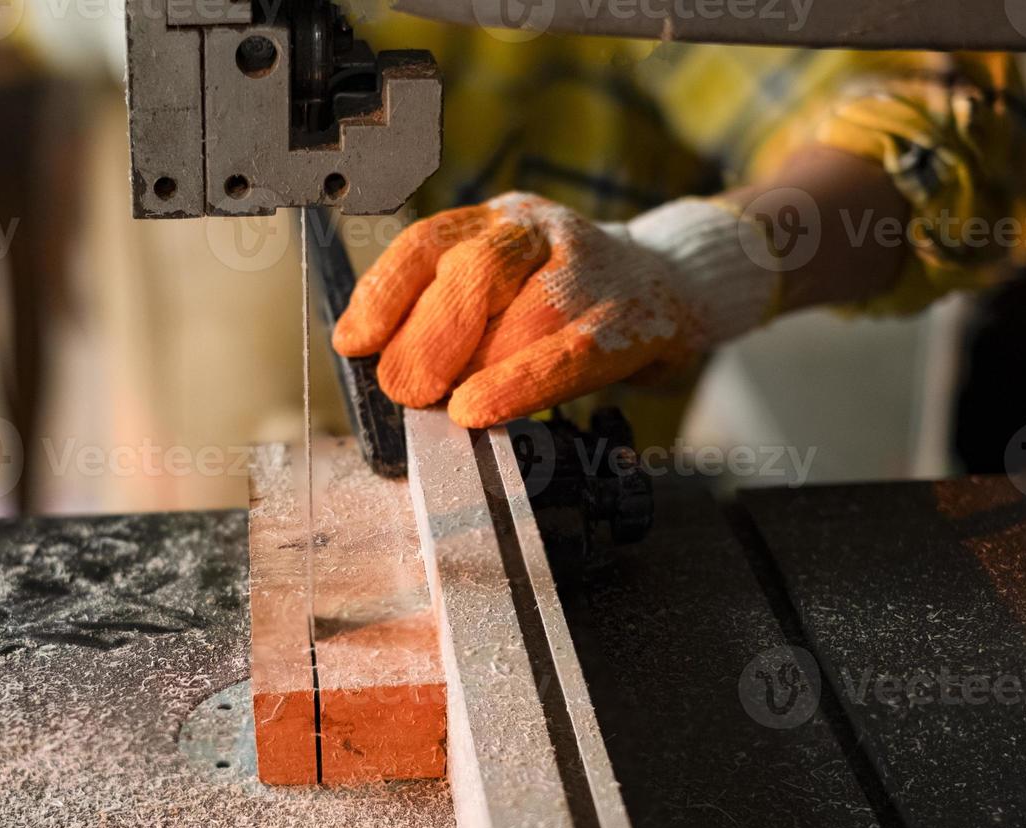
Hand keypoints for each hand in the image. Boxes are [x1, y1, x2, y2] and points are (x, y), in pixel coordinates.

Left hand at [333, 192, 777, 428]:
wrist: (672, 285)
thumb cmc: (566, 299)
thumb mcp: (502, 287)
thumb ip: (448, 316)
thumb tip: (388, 370)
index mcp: (495, 221)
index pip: (428, 242)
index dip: (384, 292)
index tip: (353, 342)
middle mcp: (539, 232)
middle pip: (475, 270)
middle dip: (429, 334)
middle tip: (403, 386)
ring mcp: (589, 271)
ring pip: (525, 314)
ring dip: (476, 367)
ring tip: (448, 405)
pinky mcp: (628, 320)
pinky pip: (566, 355)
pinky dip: (516, 386)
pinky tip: (479, 409)